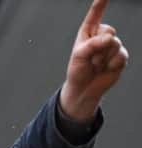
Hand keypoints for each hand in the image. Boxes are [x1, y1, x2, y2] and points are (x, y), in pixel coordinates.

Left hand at [60, 0, 127, 121]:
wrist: (85, 89)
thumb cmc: (77, 71)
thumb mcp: (78, 56)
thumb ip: (92, 44)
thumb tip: (110, 38)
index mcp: (88, 32)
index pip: (94, 15)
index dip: (100, 4)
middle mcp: (101, 37)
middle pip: (109, 31)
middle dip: (98, 47)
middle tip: (90, 59)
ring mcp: (112, 46)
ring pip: (115, 44)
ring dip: (103, 58)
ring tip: (96, 65)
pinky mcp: (120, 57)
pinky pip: (121, 56)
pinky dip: (111, 64)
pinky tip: (105, 69)